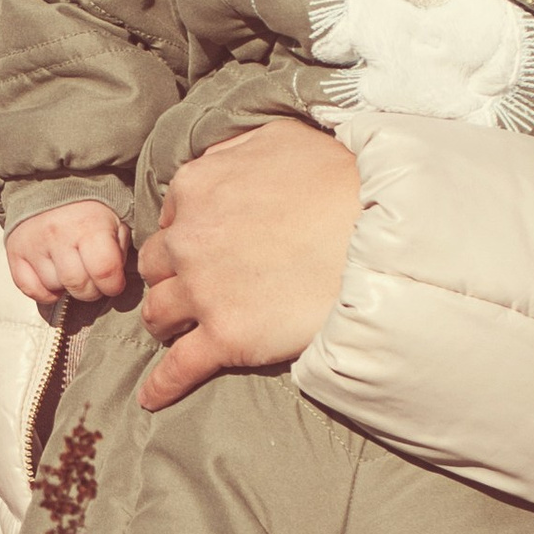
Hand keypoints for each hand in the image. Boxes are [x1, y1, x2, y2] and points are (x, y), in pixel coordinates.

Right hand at [5, 198, 131, 305]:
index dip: (113, 285)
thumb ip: (119, 250)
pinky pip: (29, 289)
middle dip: (91, 290)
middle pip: (78, 285)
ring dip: (66, 286)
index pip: (104, 271)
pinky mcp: (15, 252)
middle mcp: (58, 235)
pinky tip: (53, 279)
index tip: (113, 283)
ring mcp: (34, 244)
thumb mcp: (115, 220)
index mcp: (89, 225)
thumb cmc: (88, 207)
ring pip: (54, 287)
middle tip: (93, 280)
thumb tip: (114, 280)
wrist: (52, 184)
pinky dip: (43, 292)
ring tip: (71, 269)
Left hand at [135, 121, 360, 408]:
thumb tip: (214, 162)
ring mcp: (203, 291)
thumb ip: (233, 150)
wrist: (382, 233)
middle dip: (172, 278)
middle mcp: (188, 238)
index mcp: (196, 187)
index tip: (205, 247)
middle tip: (194, 289)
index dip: (188, 235)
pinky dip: (161, 384)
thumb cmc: (341, 179)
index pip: (172, 218)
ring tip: (179, 332)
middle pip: (157, 267)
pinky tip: (152, 397)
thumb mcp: (279, 137)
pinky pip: (177, 367)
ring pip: (157, 314)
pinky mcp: (226, 337)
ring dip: (166, 323)